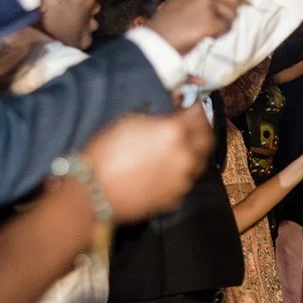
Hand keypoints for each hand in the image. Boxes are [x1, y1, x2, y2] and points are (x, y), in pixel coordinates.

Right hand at [82, 108, 214, 222]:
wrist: (95, 192)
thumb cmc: (106, 153)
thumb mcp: (129, 122)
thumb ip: (156, 117)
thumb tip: (169, 113)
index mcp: (174, 133)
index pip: (197, 114)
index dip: (194, 107)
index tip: (190, 104)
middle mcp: (185, 156)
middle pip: (207, 139)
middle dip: (202, 128)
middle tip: (193, 123)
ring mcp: (183, 179)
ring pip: (199, 162)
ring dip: (194, 151)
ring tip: (183, 146)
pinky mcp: (176, 197)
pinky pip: (186, 180)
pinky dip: (182, 171)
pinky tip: (170, 168)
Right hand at [147, 0, 241, 52]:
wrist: (157, 40)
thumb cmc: (166, 27)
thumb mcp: (181, 5)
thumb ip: (201, 2)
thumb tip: (221, 5)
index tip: (246, 2)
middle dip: (232, 12)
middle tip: (224, 24)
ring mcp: (207, 5)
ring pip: (231, 15)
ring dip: (223, 27)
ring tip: (206, 32)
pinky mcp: (210, 20)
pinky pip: (226, 28)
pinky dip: (219, 35)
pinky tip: (207, 36)